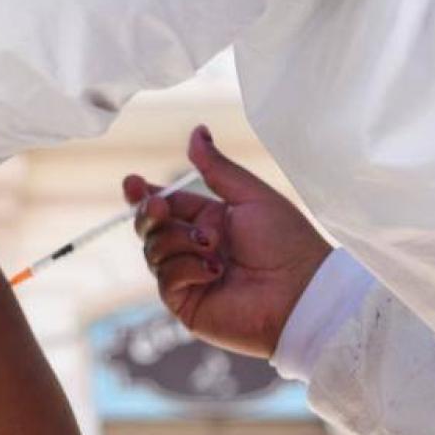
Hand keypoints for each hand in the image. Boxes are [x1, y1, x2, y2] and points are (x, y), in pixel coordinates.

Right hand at [122, 126, 330, 358]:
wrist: (302, 293)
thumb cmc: (287, 244)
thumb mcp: (250, 196)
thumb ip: (217, 167)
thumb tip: (196, 131)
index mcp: (210, 221)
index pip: (166, 205)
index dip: (144, 195)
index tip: (132, 182)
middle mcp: (195, 249)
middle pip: (151, 227)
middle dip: (150, 213)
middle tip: (160, 207)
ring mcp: (188, 277)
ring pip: (154, 250)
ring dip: (180, 243)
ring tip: (212, 247)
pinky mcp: (186, 303)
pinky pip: (166, 278)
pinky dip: (187, 268)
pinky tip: (214, 271)